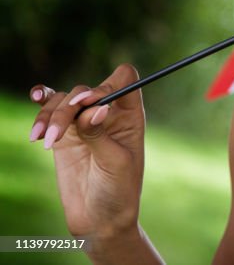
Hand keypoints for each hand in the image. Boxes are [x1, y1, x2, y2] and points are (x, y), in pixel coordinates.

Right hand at [28, 64, 146, 240]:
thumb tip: (93, 108)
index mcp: (130, 116)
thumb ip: (100, 135)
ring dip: (50, 115)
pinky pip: (50, 111)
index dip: (107, 84)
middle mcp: (107, 114)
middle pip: (85, 91)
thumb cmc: (118, 190)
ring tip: (44, 140)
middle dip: (69, 108)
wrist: (99, 219)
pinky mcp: (63, 136)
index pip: (124, 81)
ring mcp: (83, 123)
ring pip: (64, 101)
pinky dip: (42, 104)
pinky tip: (36, 96)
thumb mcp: (115, 163)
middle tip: (57, 133)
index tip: (89, 102)